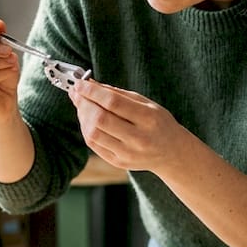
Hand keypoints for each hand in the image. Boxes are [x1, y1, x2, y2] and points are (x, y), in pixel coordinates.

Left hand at [69, 79, 187, 172]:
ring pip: (93, 133)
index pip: (114, 102)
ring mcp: (128, 153)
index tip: (80, 83)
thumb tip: (90, 84)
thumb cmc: (157, 122)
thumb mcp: (145, 103)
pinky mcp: (118, 162)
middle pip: (100, 119)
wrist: (171, 152)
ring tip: (81, 105)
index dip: (93, 92)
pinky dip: (86, 128)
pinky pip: (93, 144)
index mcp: (149, 118)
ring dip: (82, 116)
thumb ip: (117, 93)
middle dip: (84, 103)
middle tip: (76, 92)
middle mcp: (139, 138)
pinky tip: (87, 119)